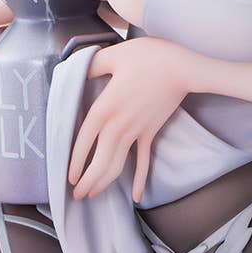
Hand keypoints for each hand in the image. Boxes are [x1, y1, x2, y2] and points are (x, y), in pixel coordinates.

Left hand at [68, 35, 190, 204]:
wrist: (183, 69)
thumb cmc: (149, 58)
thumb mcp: (114, 55)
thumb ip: (92, 65)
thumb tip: (76, 71)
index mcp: (105, 108)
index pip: (83, 140)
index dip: (75, 161)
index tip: (69, 177)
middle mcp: (118, 125)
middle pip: (100, 161)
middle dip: (88, 182)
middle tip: (77, 196)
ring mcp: (136, 132)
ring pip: (117, 165)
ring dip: (105, 183)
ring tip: (93, 195)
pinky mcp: (150, 133)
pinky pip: (144, 161)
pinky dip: (139, 180)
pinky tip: (136, 196)